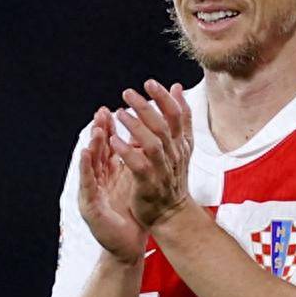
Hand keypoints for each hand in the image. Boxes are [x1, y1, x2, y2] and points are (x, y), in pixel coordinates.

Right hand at [78, 106, 147, 264]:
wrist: (127, 245)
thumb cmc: (131, 213)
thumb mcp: (135, 182)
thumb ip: (136, 161)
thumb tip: (144, 139)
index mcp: (111, 174)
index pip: (110, 147)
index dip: (111, 128)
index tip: (115, 108)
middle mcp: (100, 180)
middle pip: (98, 151)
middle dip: (100, 131)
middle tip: (102, 111)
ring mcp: (93, 192)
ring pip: (91, 164)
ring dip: (93, 145)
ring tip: (96, 128)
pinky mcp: (90, 206)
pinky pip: (87, 184)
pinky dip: (85, 167)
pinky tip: (85, 154)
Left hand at [110, 80, 192, 228]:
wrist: (172, 213)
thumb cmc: (172, 176)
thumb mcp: (181, 144)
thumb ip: (180, 117)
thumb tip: (177, 87)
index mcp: (181, 143)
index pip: (177, 115)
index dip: (165, 98)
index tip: (150, 83)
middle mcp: (174, 154)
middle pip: (163, 126)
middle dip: (146, 107)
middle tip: (128, 93)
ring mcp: (162, 170)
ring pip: (152, 144)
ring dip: (135, 127)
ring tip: (119, 113)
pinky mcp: (149, 184)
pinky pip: (138, 165)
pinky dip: (127, 152)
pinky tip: (114, 140)